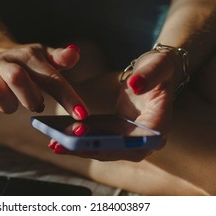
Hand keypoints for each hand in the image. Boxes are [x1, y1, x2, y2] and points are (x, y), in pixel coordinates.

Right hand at [0, 37, 88, 118]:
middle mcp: (6, 62)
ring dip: (9, 105)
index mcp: (29, 56)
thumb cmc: (24, 63)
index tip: (82, 115)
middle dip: (31, 98)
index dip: (68, 97)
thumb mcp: (43, 57)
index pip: (52, 78)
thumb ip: (60, 58)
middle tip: (36, 104)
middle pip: (17, 79)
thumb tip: (75, 53)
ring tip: (13, 103)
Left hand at [49, 50, 176, 161]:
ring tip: (55, 144)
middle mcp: (147, 139)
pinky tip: (60, 139)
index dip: (113, 145)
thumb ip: (149, 75)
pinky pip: (100, 142)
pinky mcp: (119, 135)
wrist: (155, 72)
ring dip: (80, 148)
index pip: (138, 142)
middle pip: (117, 150)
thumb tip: (136, 85)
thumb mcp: (157, 66)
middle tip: (62, 144)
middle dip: (89, 148)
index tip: (90, 142)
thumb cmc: (158, 68)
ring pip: (105, 149)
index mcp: (160, 125)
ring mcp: (132, 139)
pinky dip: (81, 142)